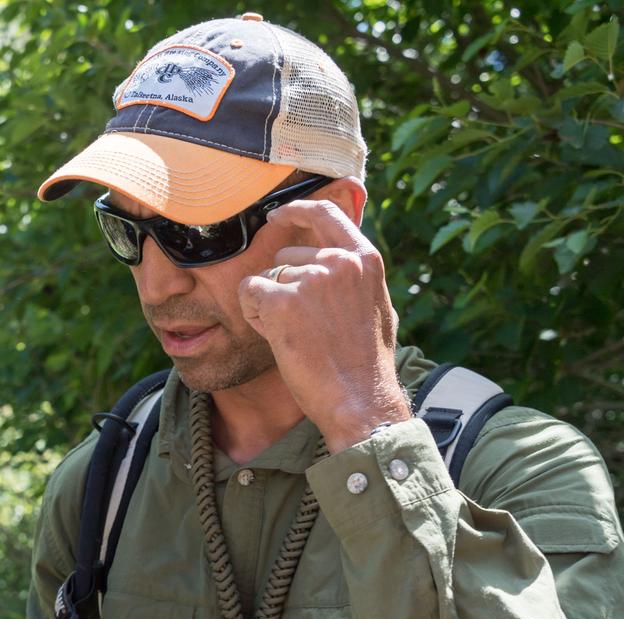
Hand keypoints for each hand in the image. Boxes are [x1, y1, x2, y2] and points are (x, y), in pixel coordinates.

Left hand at [238, 197, 410, 451]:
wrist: (359, 400)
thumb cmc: (367, 364)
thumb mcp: (376, 306)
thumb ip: (354, 277)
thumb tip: (336, 256)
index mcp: (364, 259)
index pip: (326, 212)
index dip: (295, 211)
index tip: (275, 216)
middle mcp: (338, 261)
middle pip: (286, 257)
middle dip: (283, 287)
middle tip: (304, 326)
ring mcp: (309, 278)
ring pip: (267, 279)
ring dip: (271, 306)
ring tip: (299, 337)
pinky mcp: (281, 300)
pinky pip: (249, 294)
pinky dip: (254, 316)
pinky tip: (280, 338)